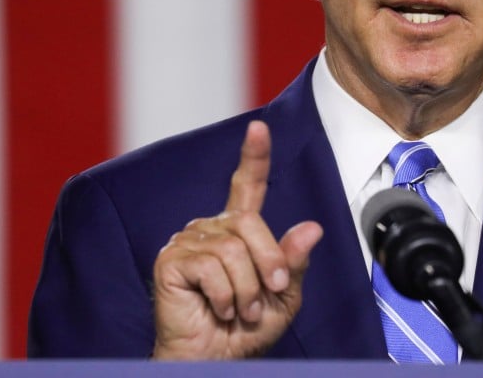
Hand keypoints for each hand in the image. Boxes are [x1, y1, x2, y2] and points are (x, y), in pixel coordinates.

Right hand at [151, 120, 323, 359]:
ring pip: (233, 249)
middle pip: (251, 224)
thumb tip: (311, 228)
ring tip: (240, 309)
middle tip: (267, 296)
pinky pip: (211, 266)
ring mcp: (189, 241)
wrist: (214, 360)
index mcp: (238, 231)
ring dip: (247, 289)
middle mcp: (212, 229)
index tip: (259, 127)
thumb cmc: (245, 331)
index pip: (246, 185)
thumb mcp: (283, 297)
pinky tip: (219, 308)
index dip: (254, 156)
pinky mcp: (171, 259)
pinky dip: (224, 295)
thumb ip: (294, 262)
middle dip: (268, 264)